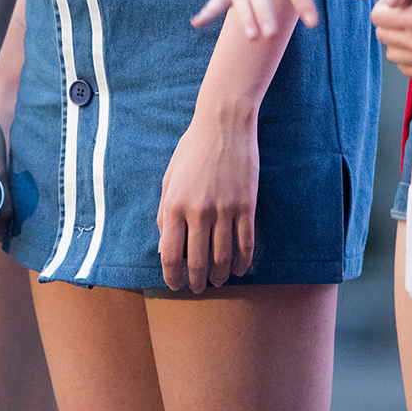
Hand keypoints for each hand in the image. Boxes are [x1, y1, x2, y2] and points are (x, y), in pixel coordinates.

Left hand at [157, 103, 258, 291]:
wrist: (223, 123)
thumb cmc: (192, 149)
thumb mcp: (169, 178)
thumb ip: (165, 213)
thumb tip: (165, 247)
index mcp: (175, 204)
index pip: (170, 255)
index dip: (172, 276)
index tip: (174, 284)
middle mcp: (199, 211)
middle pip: (197, 261)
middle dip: (196, 281)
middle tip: (197, 287)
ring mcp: (225, 209)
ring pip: (223, 257)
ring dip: (220, 276)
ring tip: (218, 280)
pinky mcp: (246, 205)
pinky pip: (246, 244)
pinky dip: (243, 262)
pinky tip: (240, 269)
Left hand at [370, 0, 411, 77]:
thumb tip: (391, 1)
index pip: (377, 18)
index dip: (384, 5)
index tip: (398, 0)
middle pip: (383, 37)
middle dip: (390, 22)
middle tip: (409, 10)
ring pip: (394, 55)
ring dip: (399, 41)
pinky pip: (410, 70)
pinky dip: (411, 57)